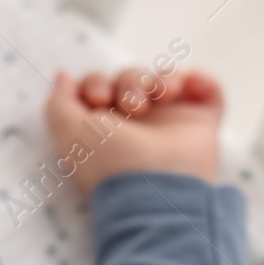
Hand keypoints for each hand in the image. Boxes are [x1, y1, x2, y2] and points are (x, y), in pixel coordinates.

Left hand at [43, 67, 223, 194]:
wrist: (158, 188)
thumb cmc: (111, 162)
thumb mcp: (69, 132)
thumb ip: (58, 102)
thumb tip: (63, 75)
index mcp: (103, 129)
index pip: (98, 87)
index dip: (96, 82)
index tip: (98, 98)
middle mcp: (135, 126)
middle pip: (131, 78)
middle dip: (129, 83)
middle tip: (132, 107)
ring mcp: (170, 124)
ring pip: (164, 79)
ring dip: (160, 80)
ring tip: (160, 99)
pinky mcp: (201, 123)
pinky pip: (205, 88)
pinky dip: (199, 81)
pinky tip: (185, 90)